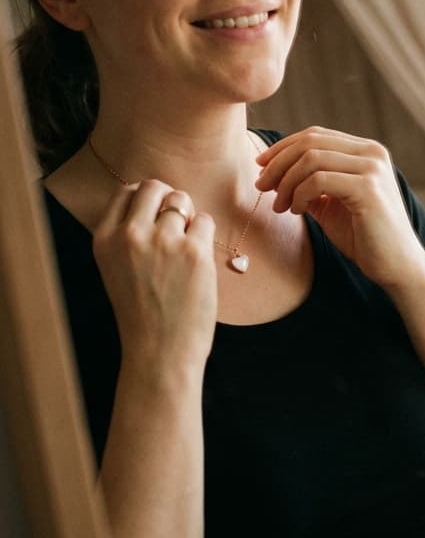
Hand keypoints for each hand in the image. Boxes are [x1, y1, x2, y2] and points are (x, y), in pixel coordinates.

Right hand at [92, 179, 217, 377]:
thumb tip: (155, 201)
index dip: (147, 198)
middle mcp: (131, 234)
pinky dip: (205, 234)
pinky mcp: (194, 251)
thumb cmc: (143, 312)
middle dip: (169, 199)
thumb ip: (127, 236)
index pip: (126, 192)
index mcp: (105, 239)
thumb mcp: (116, 269)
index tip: (157, 213)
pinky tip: (198, 259)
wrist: (159, 350)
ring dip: (189, 217)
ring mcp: (164, 241)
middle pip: (154, 187)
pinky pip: (206, 221)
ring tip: (187, 247)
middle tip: (178, 224)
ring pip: (182, 201)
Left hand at [254, 127, 424, 290]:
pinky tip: (298, 211)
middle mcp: (372, 153)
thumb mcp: (332, 204)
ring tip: (280, 206)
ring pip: (311, 159)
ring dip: (286, 182)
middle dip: (278, 163)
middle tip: (261, 186)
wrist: (397, 266)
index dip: (283, 147)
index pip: (316, 135)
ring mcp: (372, 169)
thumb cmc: (365, 237)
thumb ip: (310, 185)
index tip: (261, 167)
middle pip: (310, 142)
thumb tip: (274, 173)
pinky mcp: (368, 189)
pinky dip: (300, 194)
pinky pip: (319, 181)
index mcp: (366, 151)